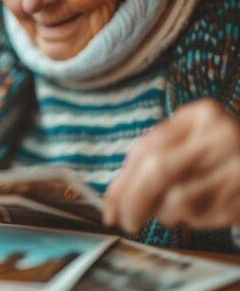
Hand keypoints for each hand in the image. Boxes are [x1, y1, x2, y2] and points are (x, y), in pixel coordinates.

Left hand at [104, 99, 239, 233]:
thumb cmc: (214, 153)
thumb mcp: (187, 140)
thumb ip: (150, 157)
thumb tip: (114, 198)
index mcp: (200, 115)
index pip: (146, 149)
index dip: (121, 183)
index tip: (109, 206)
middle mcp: (220, 136)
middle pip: (157, 171)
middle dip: (132, 201)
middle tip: (123, 221)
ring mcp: (237, 168)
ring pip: (177, 200)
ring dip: (164, 213)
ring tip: (173, 207)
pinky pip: (201, 218)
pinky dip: (190, 219)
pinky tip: (199, 209)